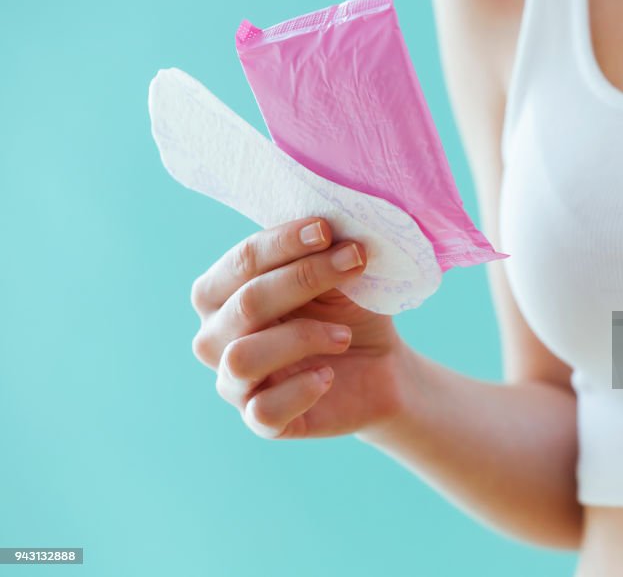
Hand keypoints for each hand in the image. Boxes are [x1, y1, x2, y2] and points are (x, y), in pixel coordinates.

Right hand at [190, 217, 410, 439]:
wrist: (381, 367)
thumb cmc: (347, 310)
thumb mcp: (337, 276)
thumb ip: (320, 251)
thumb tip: (325, 226)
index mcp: (223, 293)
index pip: (241, 262)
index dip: (282, 243)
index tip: (326, 230)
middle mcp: (216, 337)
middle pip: (245, 304)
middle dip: (303, 278)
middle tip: (355, 262)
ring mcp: (234, 382)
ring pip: (243, 357)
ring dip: (301, 337)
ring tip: (343, 335)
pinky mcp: (261, 421)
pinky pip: (263, 409)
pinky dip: (300, 389)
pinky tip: (328, 376)